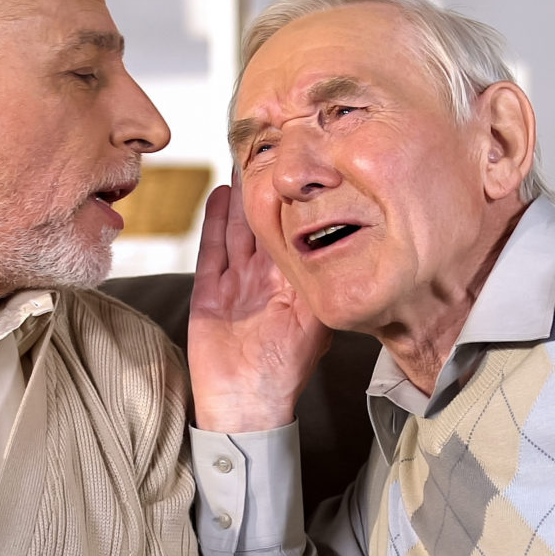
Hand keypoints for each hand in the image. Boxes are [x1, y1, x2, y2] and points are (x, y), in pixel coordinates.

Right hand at [189, 178, 329, 433]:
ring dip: (243, 198)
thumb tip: (344, 249)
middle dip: (271, 192)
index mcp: (296, 285)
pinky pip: (213, 249)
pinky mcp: (211, 290)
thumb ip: (323, 288)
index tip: (309, 171)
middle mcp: (268, 280)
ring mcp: (238, 282)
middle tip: (274, 152)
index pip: (300, 235)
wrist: (245, 403)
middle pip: (267, 225)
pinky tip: (220, 194)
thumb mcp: (316, 325)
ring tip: (246, 161)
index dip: (303, 204)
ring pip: (240, 230)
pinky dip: (216, 222)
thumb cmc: (284, 372)